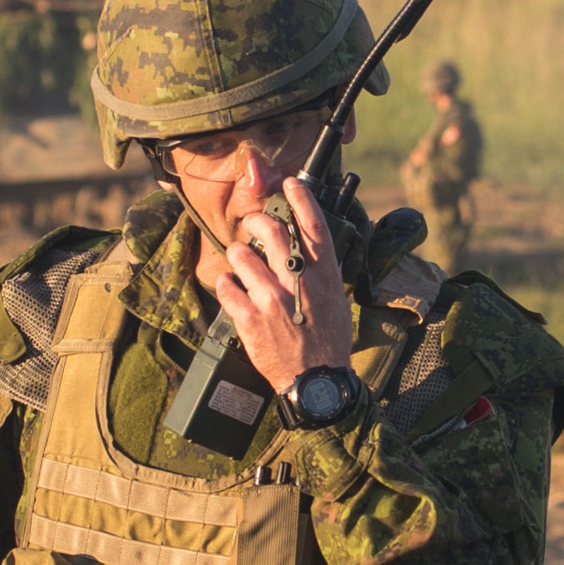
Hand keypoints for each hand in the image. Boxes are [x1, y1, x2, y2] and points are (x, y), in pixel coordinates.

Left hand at [211, 176, 355, 391]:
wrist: (317, 381)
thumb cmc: (328, 341)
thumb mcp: (336, 301)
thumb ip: (320, 273)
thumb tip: (305, 249)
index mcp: (324, 276)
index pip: (313, 226)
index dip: (300, 199)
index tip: (289, 183)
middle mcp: (298, 283)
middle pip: (270, 230)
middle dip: (254, 220)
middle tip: (250, 223)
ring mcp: (272, 300)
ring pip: (241, 254)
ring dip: (238, 255)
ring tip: (241, 265)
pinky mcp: (250, 319)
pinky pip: (227, 286)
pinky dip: (228, 285)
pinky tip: (234, 290)